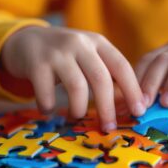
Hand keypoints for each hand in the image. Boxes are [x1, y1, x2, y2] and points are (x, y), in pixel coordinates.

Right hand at [1, 26, 145, 130]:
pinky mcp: (36, 63)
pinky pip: (47, 93)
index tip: (139, 111)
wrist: (28, 40)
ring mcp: (57, 52)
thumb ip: (107, 75)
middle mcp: (80, 44)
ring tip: (77, 116)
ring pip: (77, 86)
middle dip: (108, 107)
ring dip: (79, 109)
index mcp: (98, 43)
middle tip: (109, 127)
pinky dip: (49, 107)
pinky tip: (48, 110)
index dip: (133, 90)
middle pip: (101, 79)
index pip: (121, 66)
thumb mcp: (89, 57)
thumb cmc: (67, 55)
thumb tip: (127, 104)